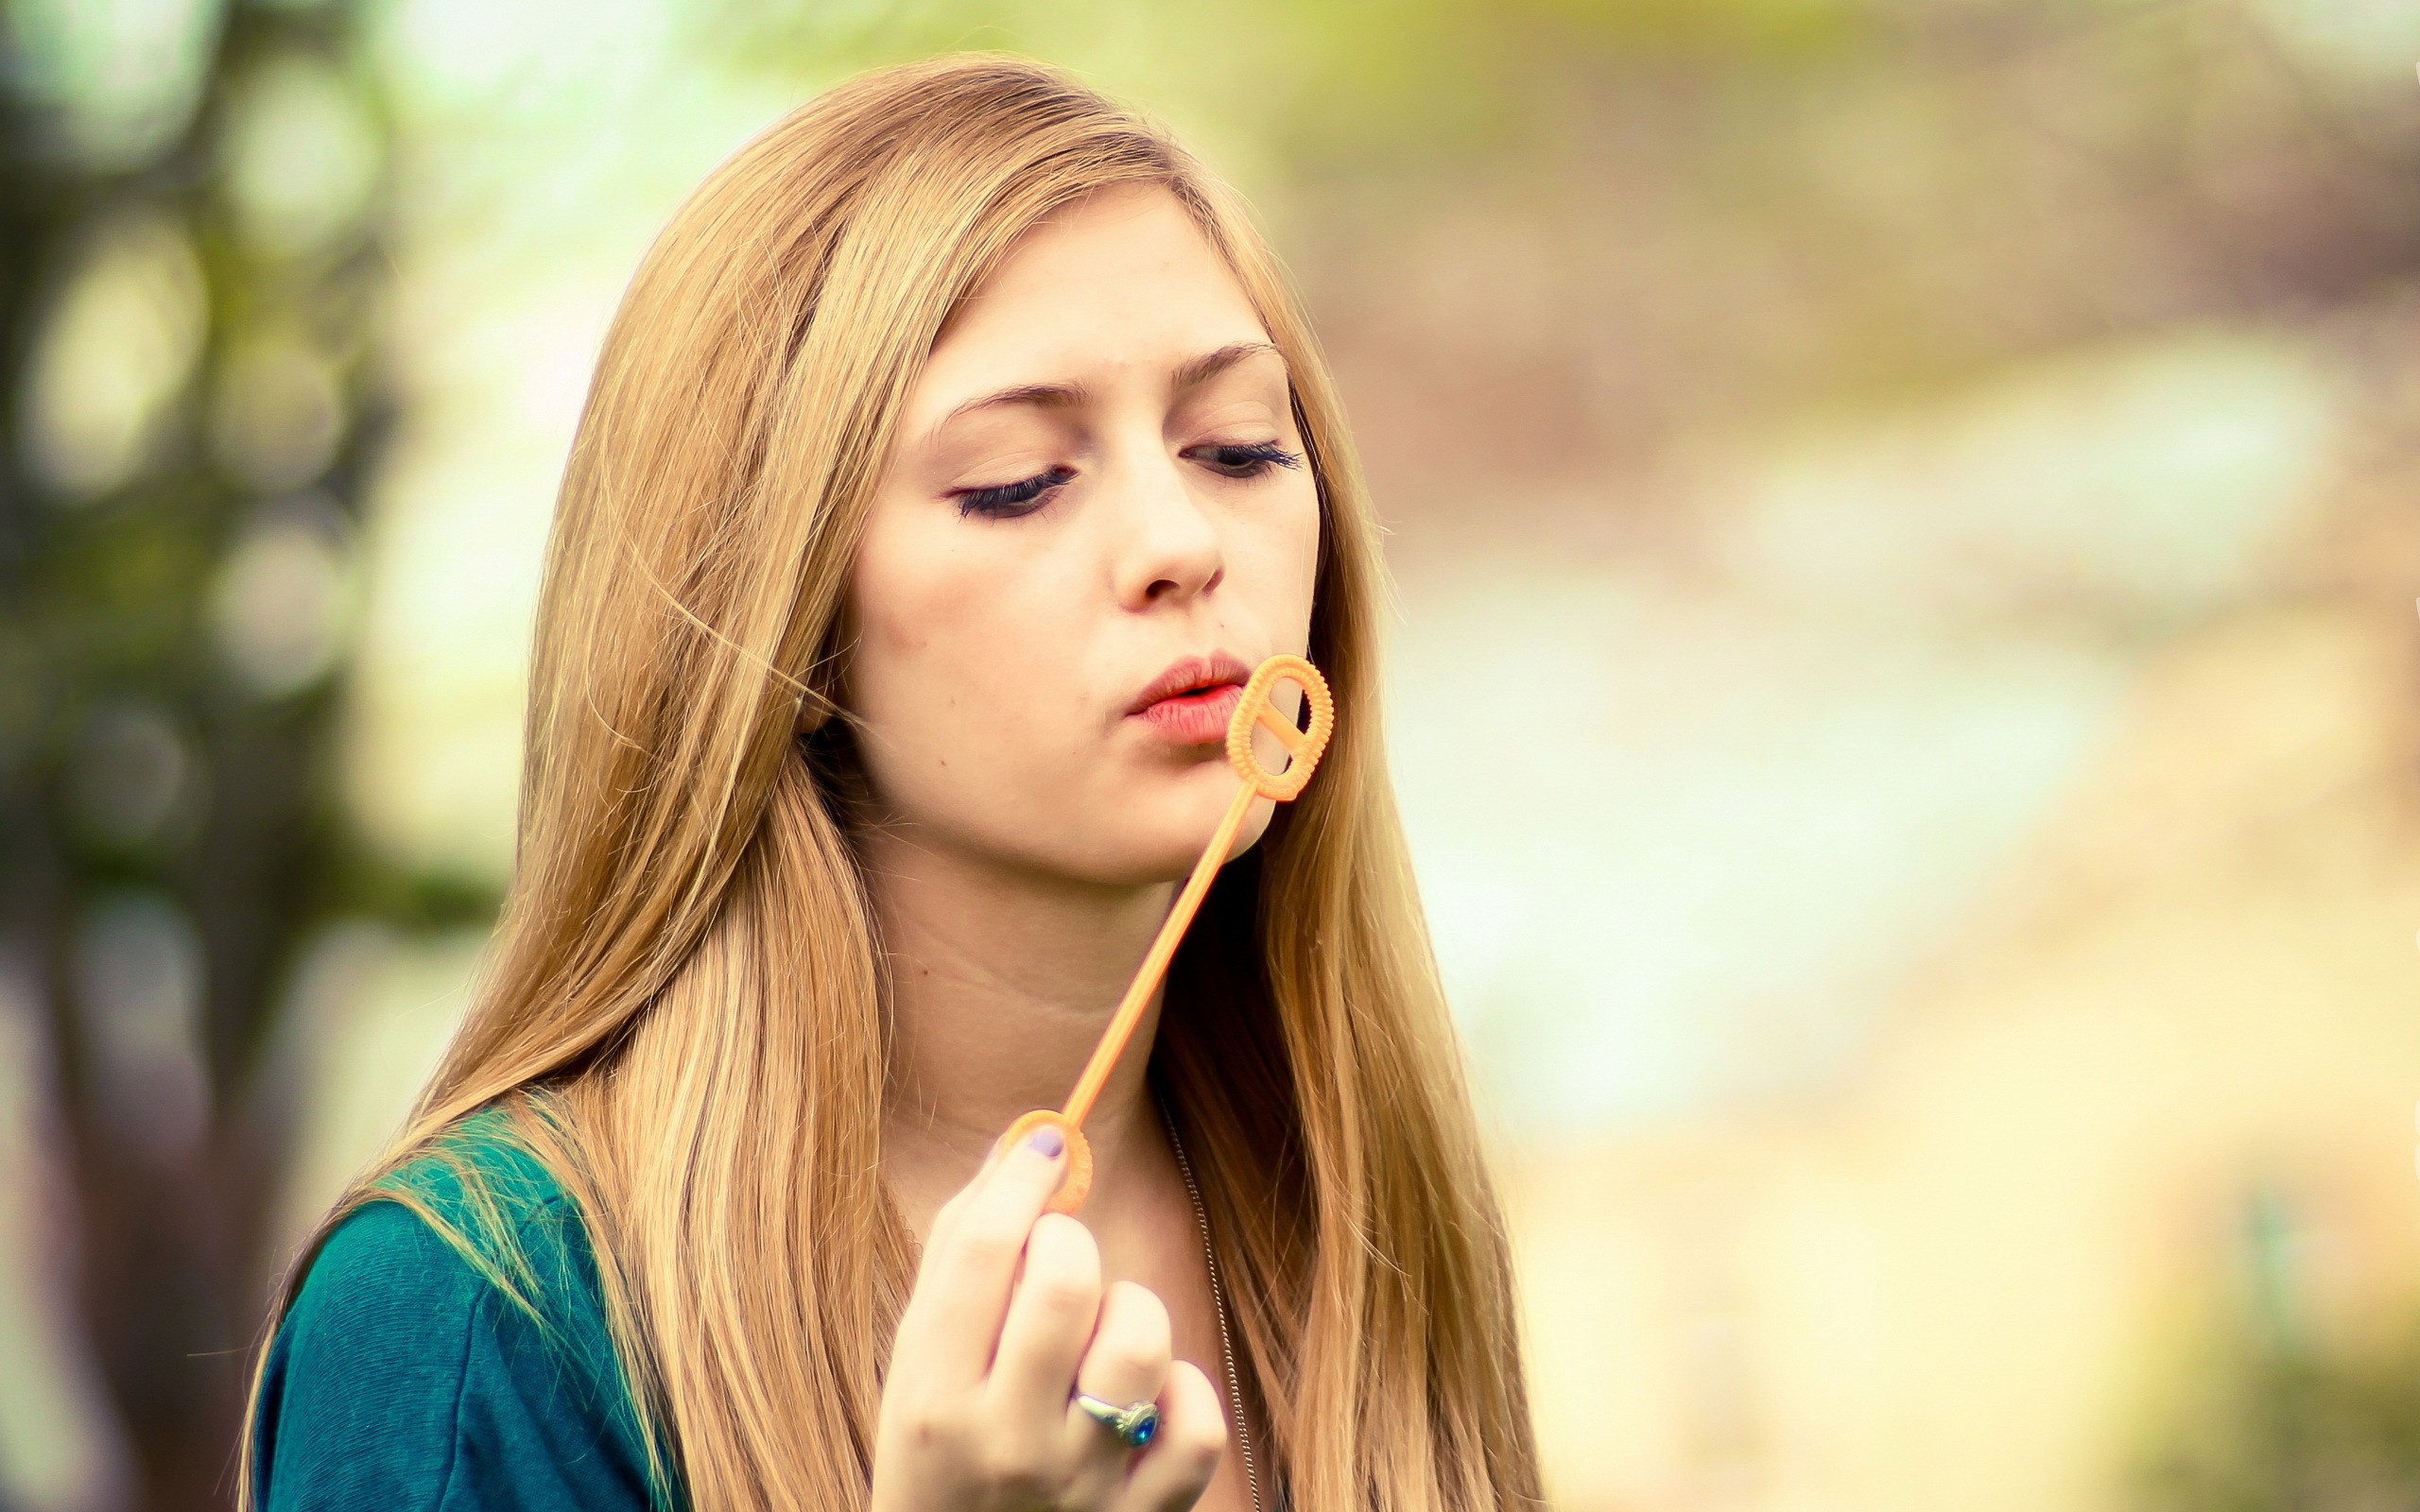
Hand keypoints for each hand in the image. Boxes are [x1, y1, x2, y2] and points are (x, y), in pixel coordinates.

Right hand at [871, 1124, 1227, 1511]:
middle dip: (1069, 1242)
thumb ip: (960, 1257)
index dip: (1022, 1175)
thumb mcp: (916, 1367)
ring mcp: (1079, 1486)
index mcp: (931, 1398)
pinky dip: (1180, 1393)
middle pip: (1066, 1283)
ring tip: (1099, 1332)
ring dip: (1128, 1310)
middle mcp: (1004, 1443)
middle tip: (1058, 1257)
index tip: (1046, 1147)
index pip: (980, 1252)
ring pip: (1141, 1342)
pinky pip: (1197, 1425)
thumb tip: (1026, 1144)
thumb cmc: (940, 1455)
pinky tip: (1144, 1395)